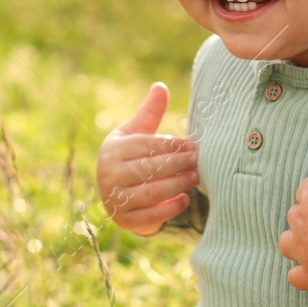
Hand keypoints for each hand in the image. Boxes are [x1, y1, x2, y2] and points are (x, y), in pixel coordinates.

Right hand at [97, 82, 198, 235]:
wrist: (116, 194)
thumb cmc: (131, 157)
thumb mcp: (136, 133)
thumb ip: (150, 112)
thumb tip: (161, 86)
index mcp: (113, 151)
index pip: (144, 146)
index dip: (170, 145)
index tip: (192, 144)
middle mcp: (109, 175)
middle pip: (148, 169)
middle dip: (177, 164)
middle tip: (198, 160)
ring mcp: (115, 200)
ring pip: (151, 192)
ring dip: (177, 184)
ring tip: (197, 177)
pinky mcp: (125, 220)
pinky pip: (150, 216)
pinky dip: (169, 208)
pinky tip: (185, 199)